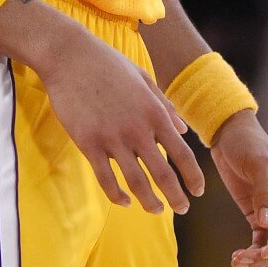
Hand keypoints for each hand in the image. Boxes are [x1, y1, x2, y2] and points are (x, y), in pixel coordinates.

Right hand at [39, 23, 205, 215]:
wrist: (69, 56)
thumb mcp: (143, 78)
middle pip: (163, 175)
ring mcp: (112, 138)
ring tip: (156, 210)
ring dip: (150, 202)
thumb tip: (183, 129)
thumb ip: (164, 104)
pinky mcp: (89, 144)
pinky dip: (117, 196)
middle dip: (176, 197)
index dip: (193, 177)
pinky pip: (106, 180)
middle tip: (182, 208)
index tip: (198, 191)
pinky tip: (123, 201)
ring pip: (137, 183)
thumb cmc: (107, 63)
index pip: (182, 154)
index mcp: (154, 112)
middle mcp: (137, 129)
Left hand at [209, 109, 267, 266]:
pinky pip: (260, 241)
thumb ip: (264, 192)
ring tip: (237, 260)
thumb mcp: (257, 162)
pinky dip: (251, 252)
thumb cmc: (248, 142)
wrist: (228, 133)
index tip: (266, 252)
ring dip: (258, 257)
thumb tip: (267, 224)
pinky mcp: (258, 215)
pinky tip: (236, 258)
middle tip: (247, 259)